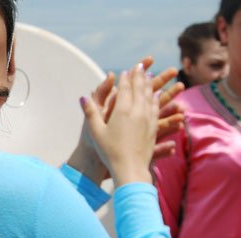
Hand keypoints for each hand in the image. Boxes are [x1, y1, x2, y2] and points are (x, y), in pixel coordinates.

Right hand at [82, 63, 157, 186]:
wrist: (129, 169)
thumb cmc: (109, 151)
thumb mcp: (95, 131)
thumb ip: (90, 112)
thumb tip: (82, 97)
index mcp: (122, 110)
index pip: (125, 89)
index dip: (125, 78)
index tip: (126, 70)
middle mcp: (138, 111)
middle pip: (140, 89)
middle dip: (140, 76)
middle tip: (141, 65)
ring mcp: (148, 119)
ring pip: (150, 96)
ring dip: (150, 84)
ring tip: (152, 75)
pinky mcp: (154, 129)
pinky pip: (156, 109)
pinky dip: (157, 99)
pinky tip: (158, 96)